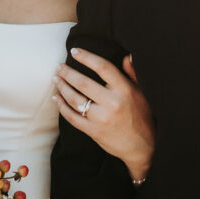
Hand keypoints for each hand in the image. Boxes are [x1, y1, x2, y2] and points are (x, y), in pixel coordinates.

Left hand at [54, 48, 154, 182]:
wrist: (143, 147)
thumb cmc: (143, 116)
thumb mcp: (142, 93)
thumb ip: (133, 73)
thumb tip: (127, 55)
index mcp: (124, 90)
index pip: (102, 67)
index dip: (87, 57)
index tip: (75, 51)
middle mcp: (112, 103)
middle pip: (83, 83)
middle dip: (68, 72)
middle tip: (58, 66)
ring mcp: (101, 119)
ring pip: (75, 99)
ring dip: (62, 87)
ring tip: (56, 78)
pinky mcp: (94, 132)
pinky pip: (72, 117)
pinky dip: (62, 106)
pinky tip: (56, 98)